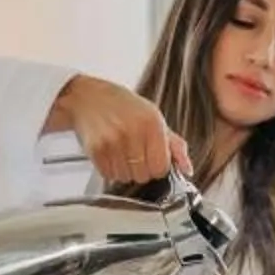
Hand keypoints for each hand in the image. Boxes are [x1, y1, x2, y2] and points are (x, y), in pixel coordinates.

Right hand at [49, 74, 193, 187]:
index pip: (162, 168)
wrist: (86, 97)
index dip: (157, 167)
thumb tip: (187, 169)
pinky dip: (109, 168)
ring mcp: (113, 141)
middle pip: (144, 176)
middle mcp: (133, 131)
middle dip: (140, 169)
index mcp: (152, 123)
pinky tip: (108, 152)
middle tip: (133, 152)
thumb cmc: (122, 106)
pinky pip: (108, 174)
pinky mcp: (96, 149)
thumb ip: (174, 145)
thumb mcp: (154, 117)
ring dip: (123, 169)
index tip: (151, 158)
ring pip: (125, 177)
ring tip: (119, 150)